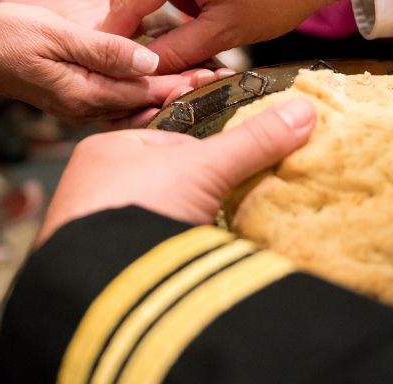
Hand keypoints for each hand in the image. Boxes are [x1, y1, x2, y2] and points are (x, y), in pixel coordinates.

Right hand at [0, 3, 206, 122]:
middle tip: (227, 79)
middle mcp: (90, 104)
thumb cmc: (5, 36)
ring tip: (211, 75)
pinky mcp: (82, 90)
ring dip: (174, 88)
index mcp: (86, 93)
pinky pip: (124, 93)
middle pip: (150, 100)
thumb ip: (101, 49)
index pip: (147, 89)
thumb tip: (148, 59)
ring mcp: (86, 100)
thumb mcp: (54, 35)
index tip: (217, 76)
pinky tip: (172, 73)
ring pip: (141, 99)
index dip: (184, 81)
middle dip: (187, 91)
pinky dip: (151, 85)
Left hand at [37, 98, 315, 244]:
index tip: (234, 173)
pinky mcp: (96, 267)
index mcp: (106, 150)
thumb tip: (304, 111)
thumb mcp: (204, 167)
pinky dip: (162, 258)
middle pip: (160, 184)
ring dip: (178, 230)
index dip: (206, 157)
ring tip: (208, 241)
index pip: (169, 145)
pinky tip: (183, 266)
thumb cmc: (139, 204)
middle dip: (193, 198)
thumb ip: (251, 142)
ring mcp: (88, 229)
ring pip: (147, 221)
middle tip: (226, 210)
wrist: (100, 280)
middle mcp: (89, 186)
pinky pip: (138, 254)